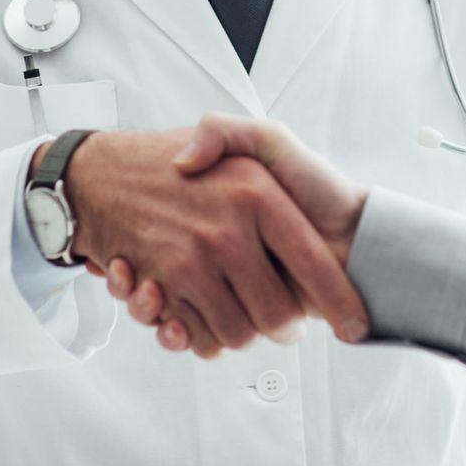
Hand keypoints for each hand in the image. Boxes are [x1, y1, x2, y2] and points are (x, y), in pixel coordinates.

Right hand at [42, 128, 366, 358]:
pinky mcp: (160, 283)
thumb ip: (246, 133)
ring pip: (236, 333)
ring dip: (239, 334)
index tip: (356, 328)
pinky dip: (190, 335)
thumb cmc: (196, 165)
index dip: (339, 301)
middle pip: (276, 316)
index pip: (313, 261)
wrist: (109, 178)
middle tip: (286, 324)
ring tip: (239, 314)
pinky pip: (188, 333)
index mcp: (257, 194)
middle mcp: (226, 230)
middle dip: (284, 328)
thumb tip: (205, 163)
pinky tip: (187, 319)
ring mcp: (191, 259)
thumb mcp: (244, 130)